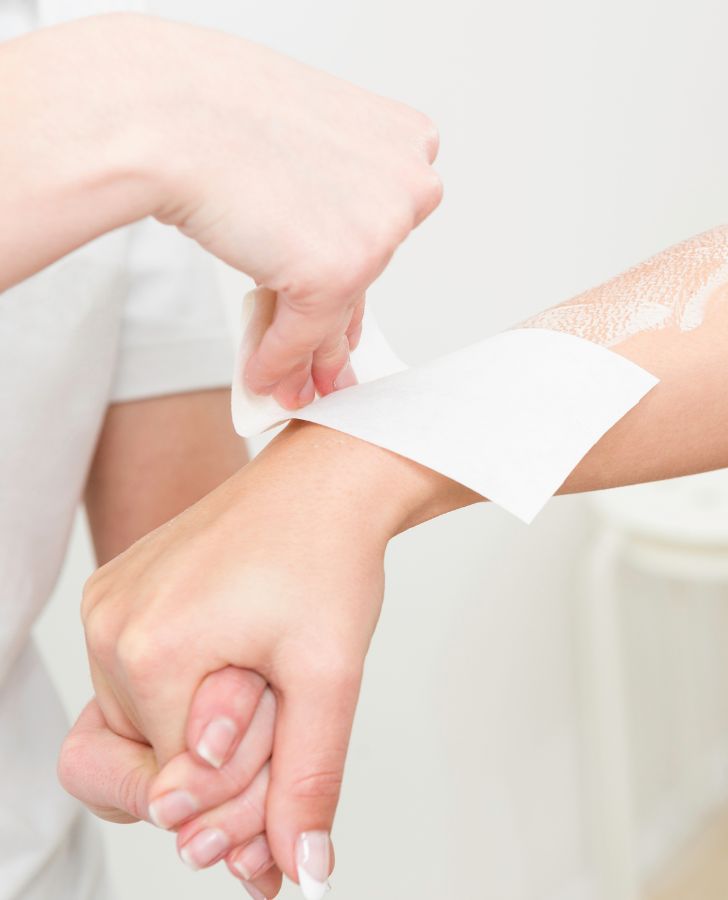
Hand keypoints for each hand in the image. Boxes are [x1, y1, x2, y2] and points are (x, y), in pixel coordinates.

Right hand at [80, 421, 477, 894]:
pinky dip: (186, 689)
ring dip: (204, 724)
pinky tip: (236, 652)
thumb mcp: (328, 676)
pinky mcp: (119, 593)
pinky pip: (137, 681)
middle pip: (149, 762)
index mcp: (150, 648)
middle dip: (219, 762)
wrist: (322, 483)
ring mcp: (108, 606)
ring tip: (260, 668)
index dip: (238, 791)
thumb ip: (305, 783)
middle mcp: (109, 626)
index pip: (172, 789)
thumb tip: (299, 870)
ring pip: (142, 725)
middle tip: (277, 702)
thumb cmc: (326, 556)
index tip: (282, 767)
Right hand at [124, 14, 441, 407]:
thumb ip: (325, 199)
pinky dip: (281, 360)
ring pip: (338, 310)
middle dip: (336, 321)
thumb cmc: (215, 109)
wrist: (168, 115)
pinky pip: (306, 335)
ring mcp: (376, 232)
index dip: (355, 268)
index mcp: (404, 139)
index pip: (381, 224)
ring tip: (290, 382)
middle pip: (366, 272)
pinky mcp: (336, 275)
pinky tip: (261, 373)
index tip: (343, 301)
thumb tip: (323, 260)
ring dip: (310, 354)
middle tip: (320, 360)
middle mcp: (406, 185)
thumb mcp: (297, 144)